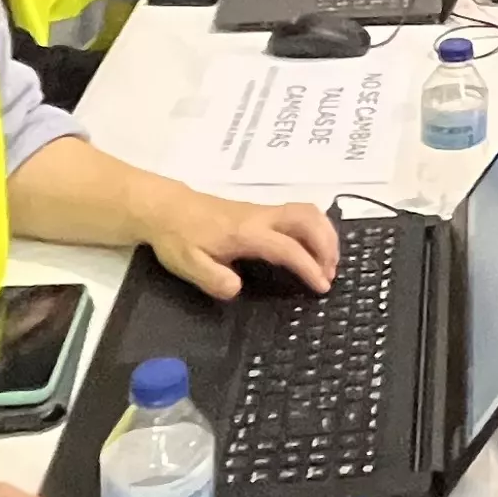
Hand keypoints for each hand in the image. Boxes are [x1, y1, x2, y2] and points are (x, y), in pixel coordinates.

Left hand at [141, 185, 340, 299]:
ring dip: (325, 235)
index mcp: (246, 233)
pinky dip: (315, 229)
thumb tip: (238, 288)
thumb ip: (213, 279)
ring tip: (328, 263)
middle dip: (327, 246)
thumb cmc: (178, 238)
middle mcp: (261, 216)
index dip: (308, 267)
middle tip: (331, 274)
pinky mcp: (261, 210)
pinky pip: (299, 213)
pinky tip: (313, 247)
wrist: (165, 207)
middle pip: (308, 220)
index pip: (287, 247)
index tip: (321, 287)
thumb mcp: (188, 265)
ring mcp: (263, 210)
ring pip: (307, 212)